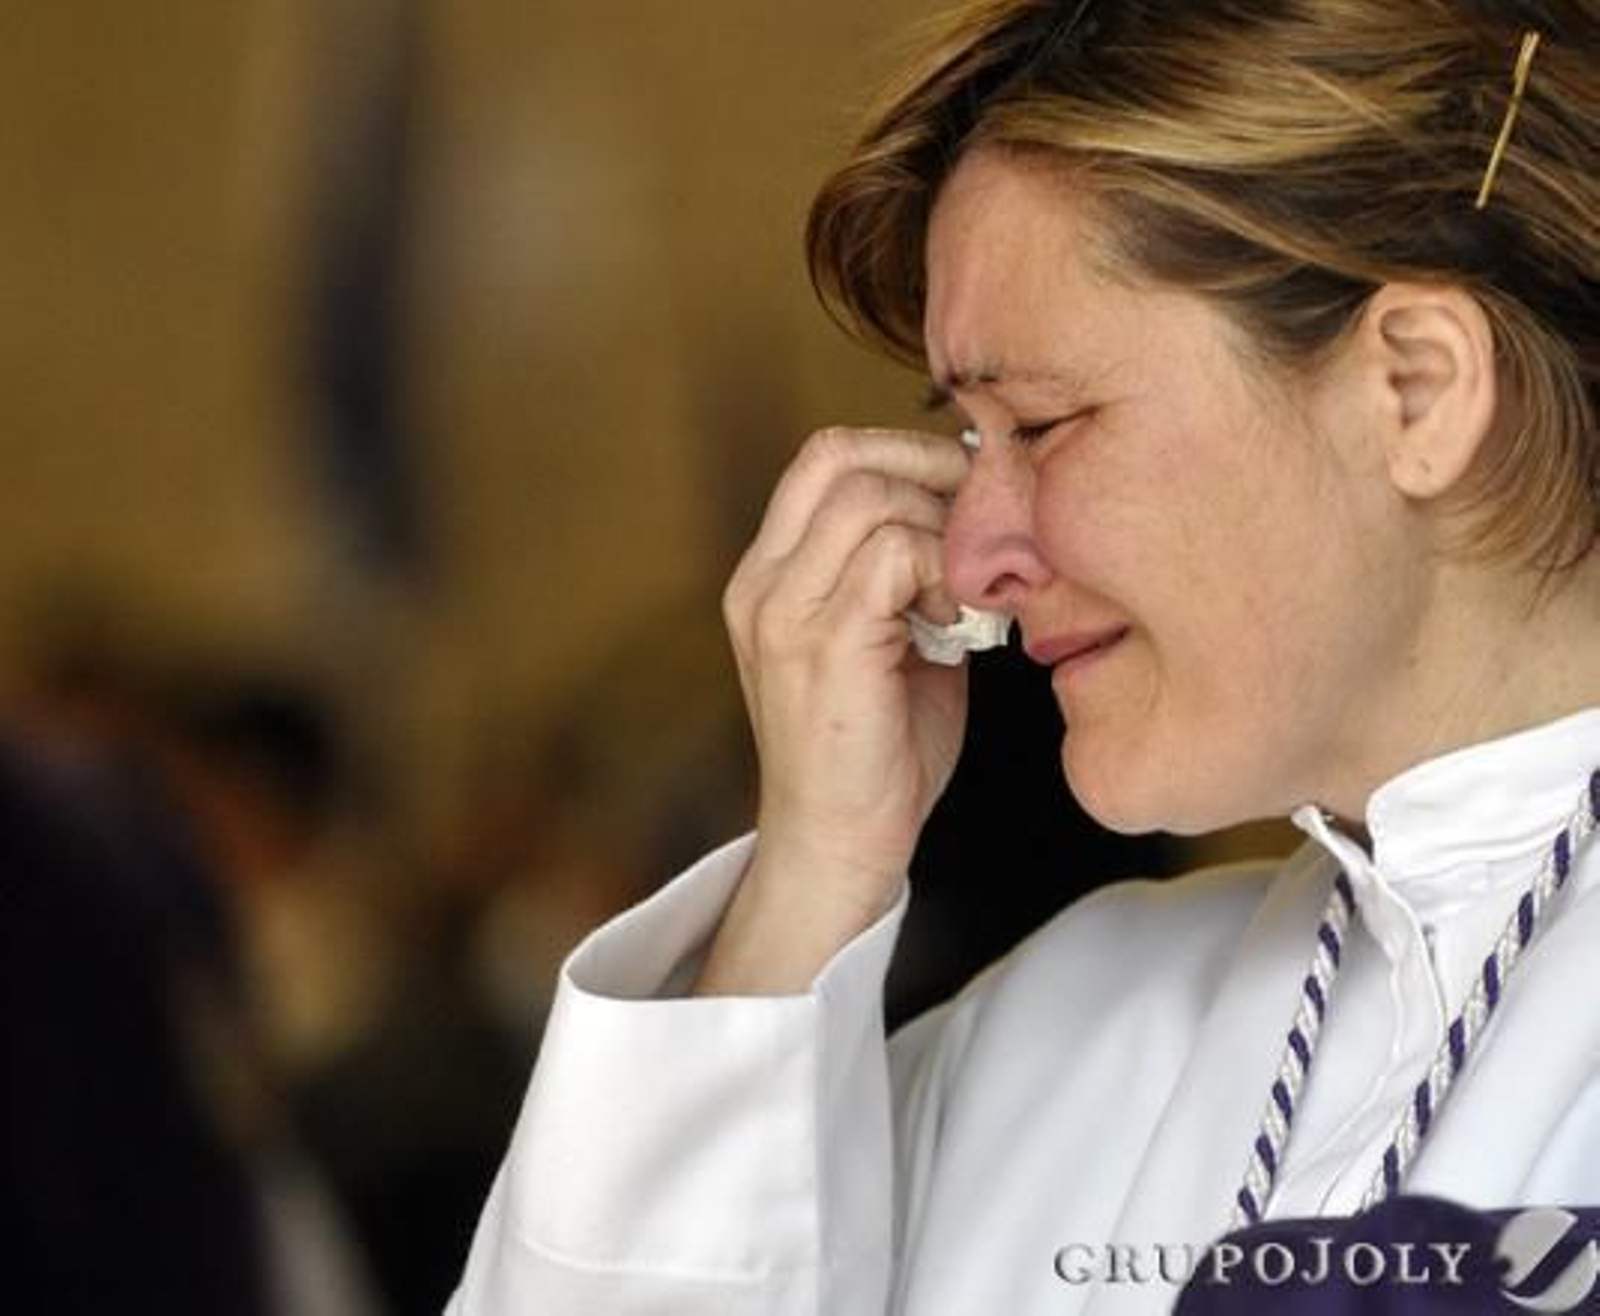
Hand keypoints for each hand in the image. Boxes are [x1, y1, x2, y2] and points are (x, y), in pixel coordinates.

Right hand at [697, 427, 971, 993]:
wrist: (839, 849)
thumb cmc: (875, 753)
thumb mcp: (891, 641)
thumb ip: (913, 574)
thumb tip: (983, 515)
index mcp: (769, 576)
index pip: (824, 457)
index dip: (904, 451)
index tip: (969, 492)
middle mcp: (761, 583)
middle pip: (841, 456)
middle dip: (931, 471)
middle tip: (986, 522)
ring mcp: (783, 612)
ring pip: (871, 497)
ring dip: (943, 529)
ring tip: (968, 591)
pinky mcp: (822, 646)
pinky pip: (892, 554)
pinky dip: (943, 571)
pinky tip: (960, 621)